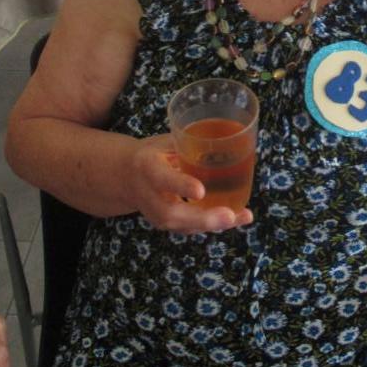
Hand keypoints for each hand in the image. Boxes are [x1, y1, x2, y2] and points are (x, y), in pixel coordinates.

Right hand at [125, 135, 252, 234]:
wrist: (124, 176)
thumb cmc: (152, 154)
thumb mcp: (164, 141)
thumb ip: (188, 143)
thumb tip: (227, 139)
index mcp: (147, 167)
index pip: (163, 178)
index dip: (181, 186)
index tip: (200, 191)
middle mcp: (148, 195)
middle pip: (171, 213)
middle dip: (202, 218)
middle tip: (229, 215)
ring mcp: (155, 214)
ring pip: (182, 226)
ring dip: (214, 224)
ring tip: (242, 216)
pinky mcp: (165, 223)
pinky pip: (189, 228)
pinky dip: (214, 225)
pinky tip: (237, 217)